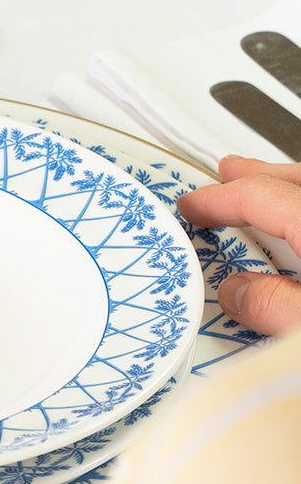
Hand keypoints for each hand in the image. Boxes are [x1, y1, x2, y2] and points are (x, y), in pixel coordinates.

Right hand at [177, 155, 300, 333]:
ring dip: (285, 188)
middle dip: (257, 176)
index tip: (192, 206)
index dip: (218, 199)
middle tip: (225, 174)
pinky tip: (296, 229)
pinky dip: (300, 206)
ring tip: (265, 189)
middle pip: (294, 181)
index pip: (261, 196)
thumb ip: (274, 309)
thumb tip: (239, 294)